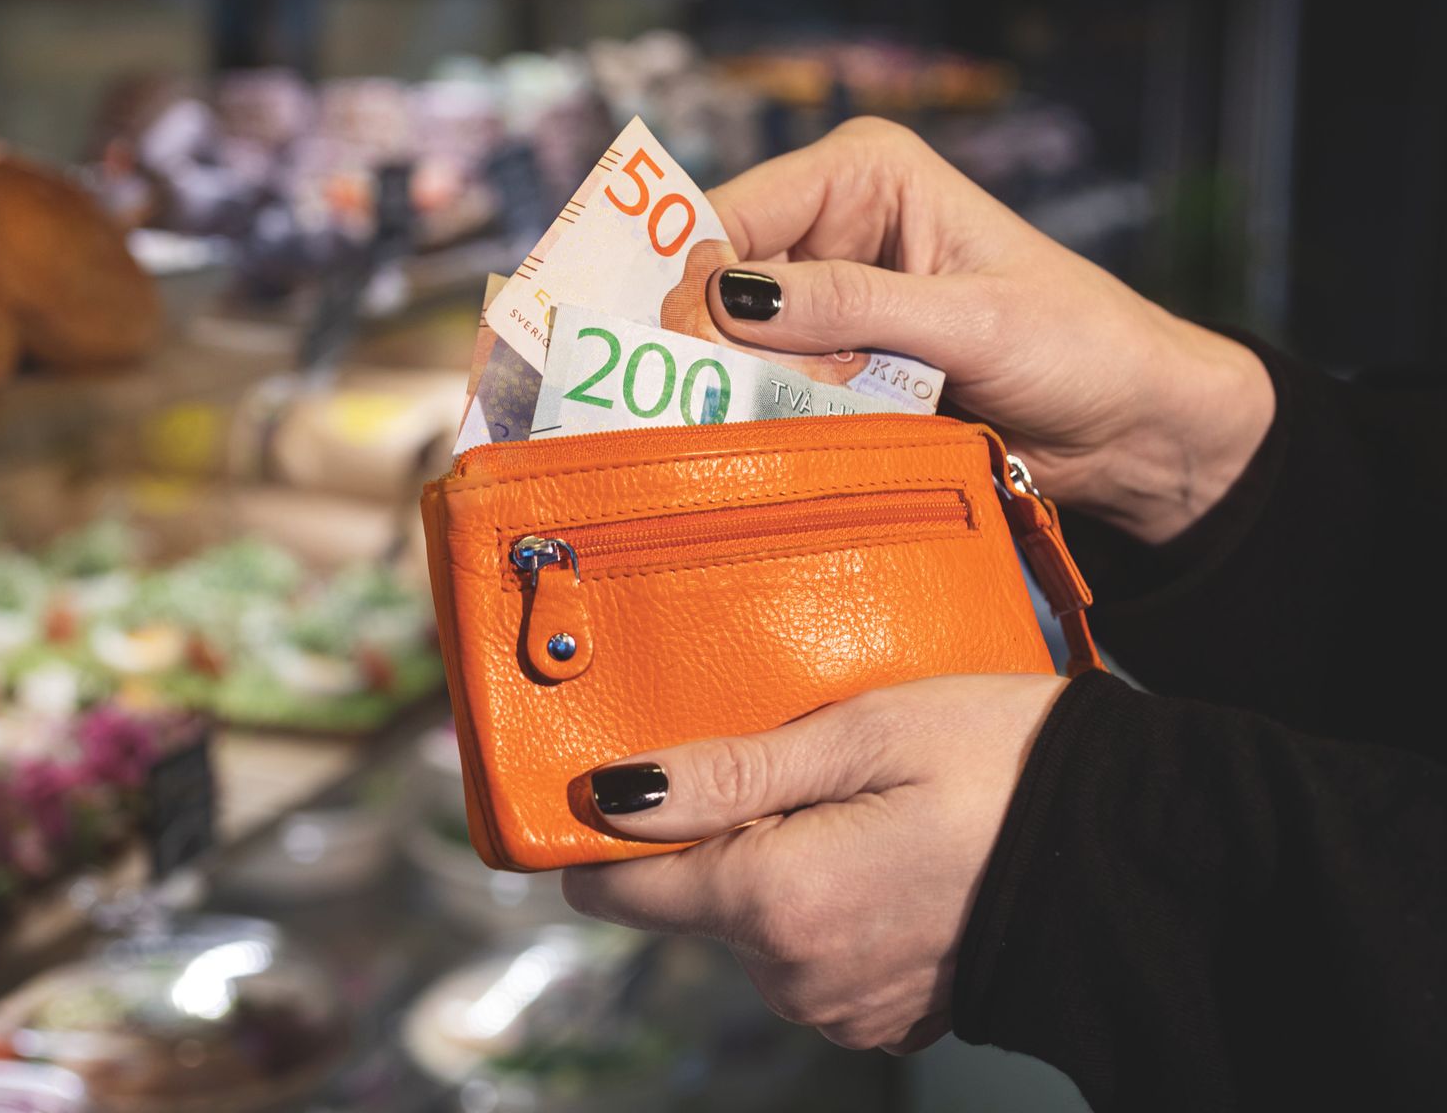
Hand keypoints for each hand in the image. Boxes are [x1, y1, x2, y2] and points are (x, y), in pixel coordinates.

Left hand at [561, 672, 1066, 1053]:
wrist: (1145, 845)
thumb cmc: (1006, 763)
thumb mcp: (860, 734)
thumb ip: (726, 776)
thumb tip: (609, 798)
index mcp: (776, 904)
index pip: (619, 890)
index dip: (606, 831)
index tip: (622, 777)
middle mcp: (796, 977)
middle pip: (691, 901)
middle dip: (714, 834)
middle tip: (789, 758)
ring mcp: (842, 1007)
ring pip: (752, 927)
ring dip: (776, 864)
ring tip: (855, 798)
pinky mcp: (885, 1016)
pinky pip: (813, 953)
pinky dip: (828, 901)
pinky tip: (885, 847)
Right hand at [691, 118, 1273, 543]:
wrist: (1131, 426)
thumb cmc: (1080, 345)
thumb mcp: (970, 320)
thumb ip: (851, 307)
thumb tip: (729, 297)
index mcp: (864, 173)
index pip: (734, 211)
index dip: (701, 277)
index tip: (698, 349)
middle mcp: (832, 224)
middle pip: (720, 278)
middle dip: (726, 341)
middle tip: (756, 393)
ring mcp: (828, 298)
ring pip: (734, 340)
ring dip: (752, 385)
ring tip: (811, 413)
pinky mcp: (832, 360)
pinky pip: (767, 384)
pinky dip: (776, 413)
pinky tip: (808, 430)